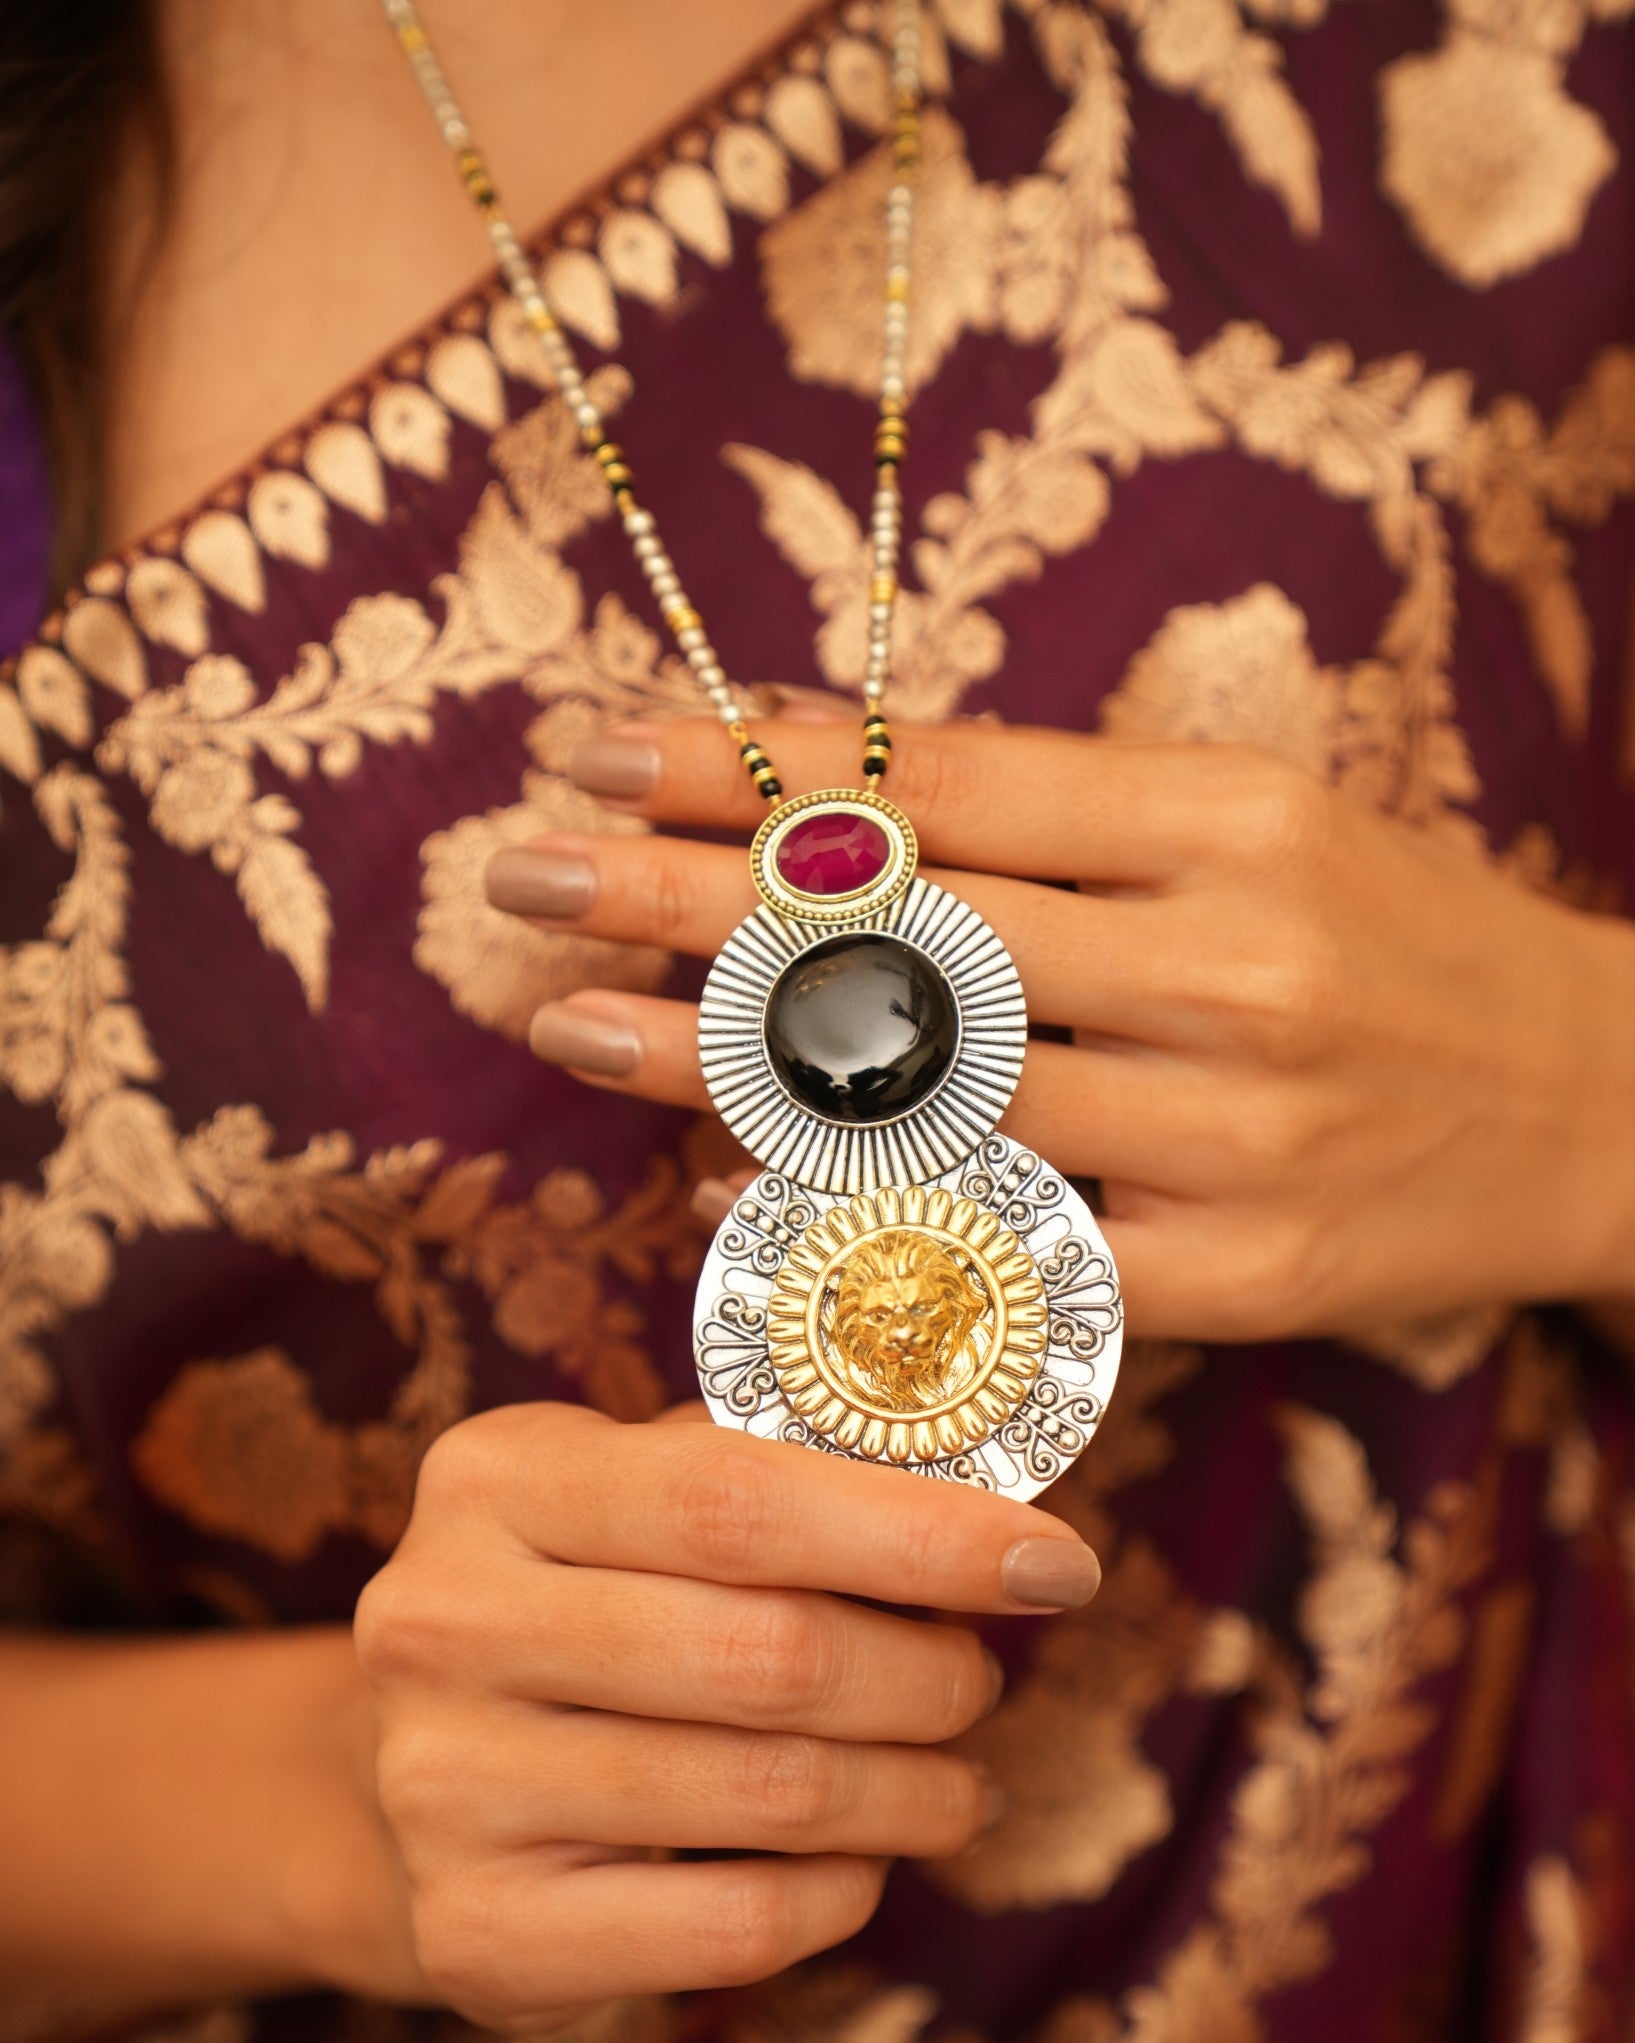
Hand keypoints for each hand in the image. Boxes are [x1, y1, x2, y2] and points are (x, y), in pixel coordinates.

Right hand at [354, 1402, 1099, 2030]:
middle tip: (983, 1677)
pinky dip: (839, 1891)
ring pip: (769, 1791)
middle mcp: (446, 1618)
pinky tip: (865, 1859)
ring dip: (912, 1789)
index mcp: (497, 1476)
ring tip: (955, 1777)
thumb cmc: (578, 1596)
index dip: (920, 1534)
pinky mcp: (477, 1928)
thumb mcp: (636, 1490)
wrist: (403, 1769)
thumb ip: (783, 1468)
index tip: (1053, 1561)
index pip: (742, 1498)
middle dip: (927, 1673)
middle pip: (769, 1653)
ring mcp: (445, 1781)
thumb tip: (989, 1483)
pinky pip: (730, 1925)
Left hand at [485, 717, 1634, 1342]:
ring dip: (724, 1062)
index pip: (943, 785)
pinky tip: (726, 1184)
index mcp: (1233, 822)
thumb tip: (812, 759)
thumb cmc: (1389, 939)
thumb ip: (1048, 801)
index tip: (598, 737)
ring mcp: (1231, 1136)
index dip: (754, 765)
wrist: (1598, 1102)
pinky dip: (859, 1213)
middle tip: (517, 867)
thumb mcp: (1246, 820)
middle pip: (908, 934)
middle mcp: (1231, 970)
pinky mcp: (1235, 1277)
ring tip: (565, 1021)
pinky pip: (1006, 1247)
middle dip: (686, 897)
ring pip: (930, 1099)